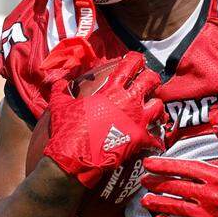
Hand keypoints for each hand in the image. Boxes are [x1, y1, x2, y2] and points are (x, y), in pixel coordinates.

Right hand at [44, 52, 164, 188]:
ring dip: (157, 107)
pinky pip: (155, 138)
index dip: (136, 60)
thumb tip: (59, 81)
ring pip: (158, 107)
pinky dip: (155, 141)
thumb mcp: (60, 105)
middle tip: (150, 82)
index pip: (129, 66)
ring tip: (154, 110)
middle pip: (150, 81)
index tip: (138, 60)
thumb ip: (61, 90)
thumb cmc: (68, 129)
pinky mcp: (139, 139)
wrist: (74, 157)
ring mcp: (136, 120)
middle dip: (152, 79)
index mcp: (111, 91)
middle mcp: (128, 102)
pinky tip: (154, 143)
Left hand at [141, 124, 217, 216]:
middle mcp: (210, 195)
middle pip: (176, 188)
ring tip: (145, 200)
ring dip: (159, 204)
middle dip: (157, 184)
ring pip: (178, 209)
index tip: (149, 163)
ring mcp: (210, 214)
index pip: (184, 168)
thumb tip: (212, 113)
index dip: (164, 165)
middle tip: (143, 180)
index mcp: (216, 175)